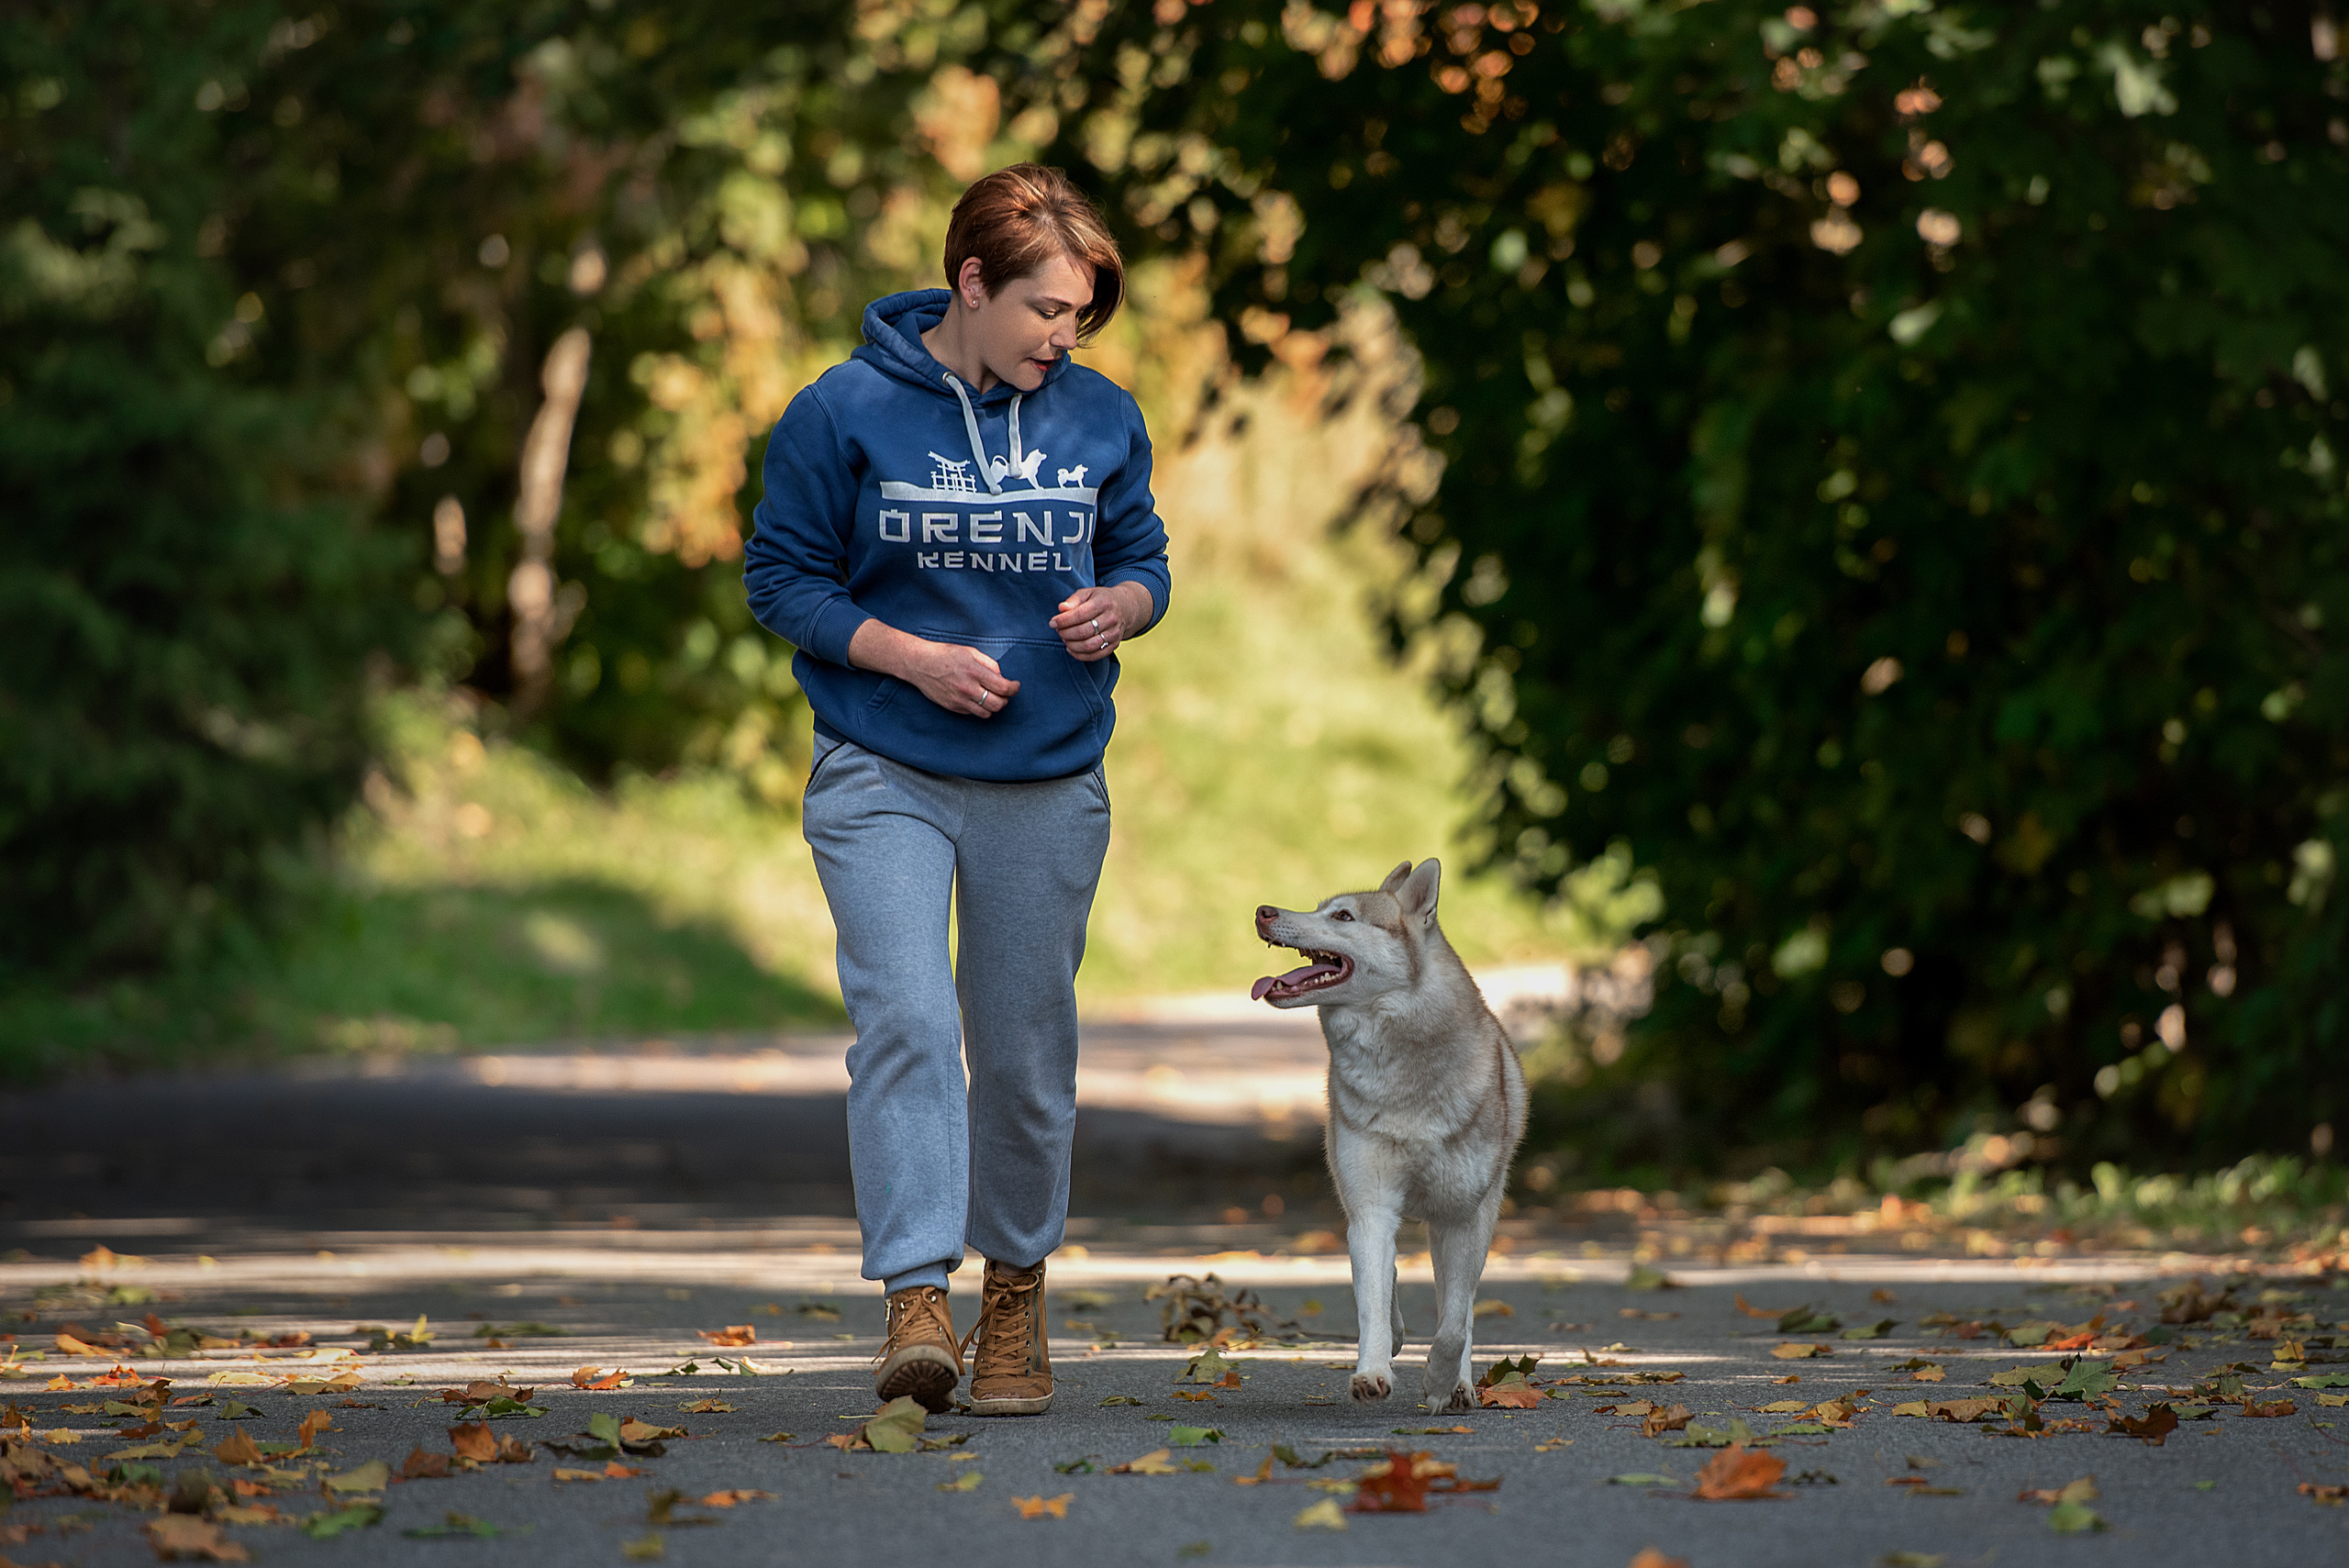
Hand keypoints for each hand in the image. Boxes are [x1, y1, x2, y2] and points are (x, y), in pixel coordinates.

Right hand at [847, 621, 1018, 717]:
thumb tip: (1001, 676)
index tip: (1015, 686)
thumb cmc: (945, 654)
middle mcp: (968, 689)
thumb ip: (989, 664)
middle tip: (1004, 693)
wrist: (919, 664)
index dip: (1014, 688)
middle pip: (998, 704)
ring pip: (986, 713)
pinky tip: (975, 698)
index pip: (1003, 688)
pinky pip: (973, 713)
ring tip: (990, 697)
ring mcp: (959, 700)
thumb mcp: (970, 652)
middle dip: (1005, 699)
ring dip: (992, 706)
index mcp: (975, 672)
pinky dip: (978, 708)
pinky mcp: (952, 707)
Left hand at [1051, 582, 1152, 662]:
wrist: (1126, 608)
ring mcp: (1114, 633)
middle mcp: (1111, 619)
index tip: (1052, 623)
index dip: (1063, 621)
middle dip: (1066, 633)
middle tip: (1058, 631)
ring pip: (1089, 646)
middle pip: (1083, 632)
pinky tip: (1071, 649)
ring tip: (1065, 639)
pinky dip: (1080, 655)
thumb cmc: (1101, 599)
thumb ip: (1073, 600)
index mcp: (1103, 603)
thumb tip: (1061, 609)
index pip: (1079, 615)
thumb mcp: (1087, 593)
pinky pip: (1095, 655)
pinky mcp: (1114, 644)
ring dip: (1072, 645)